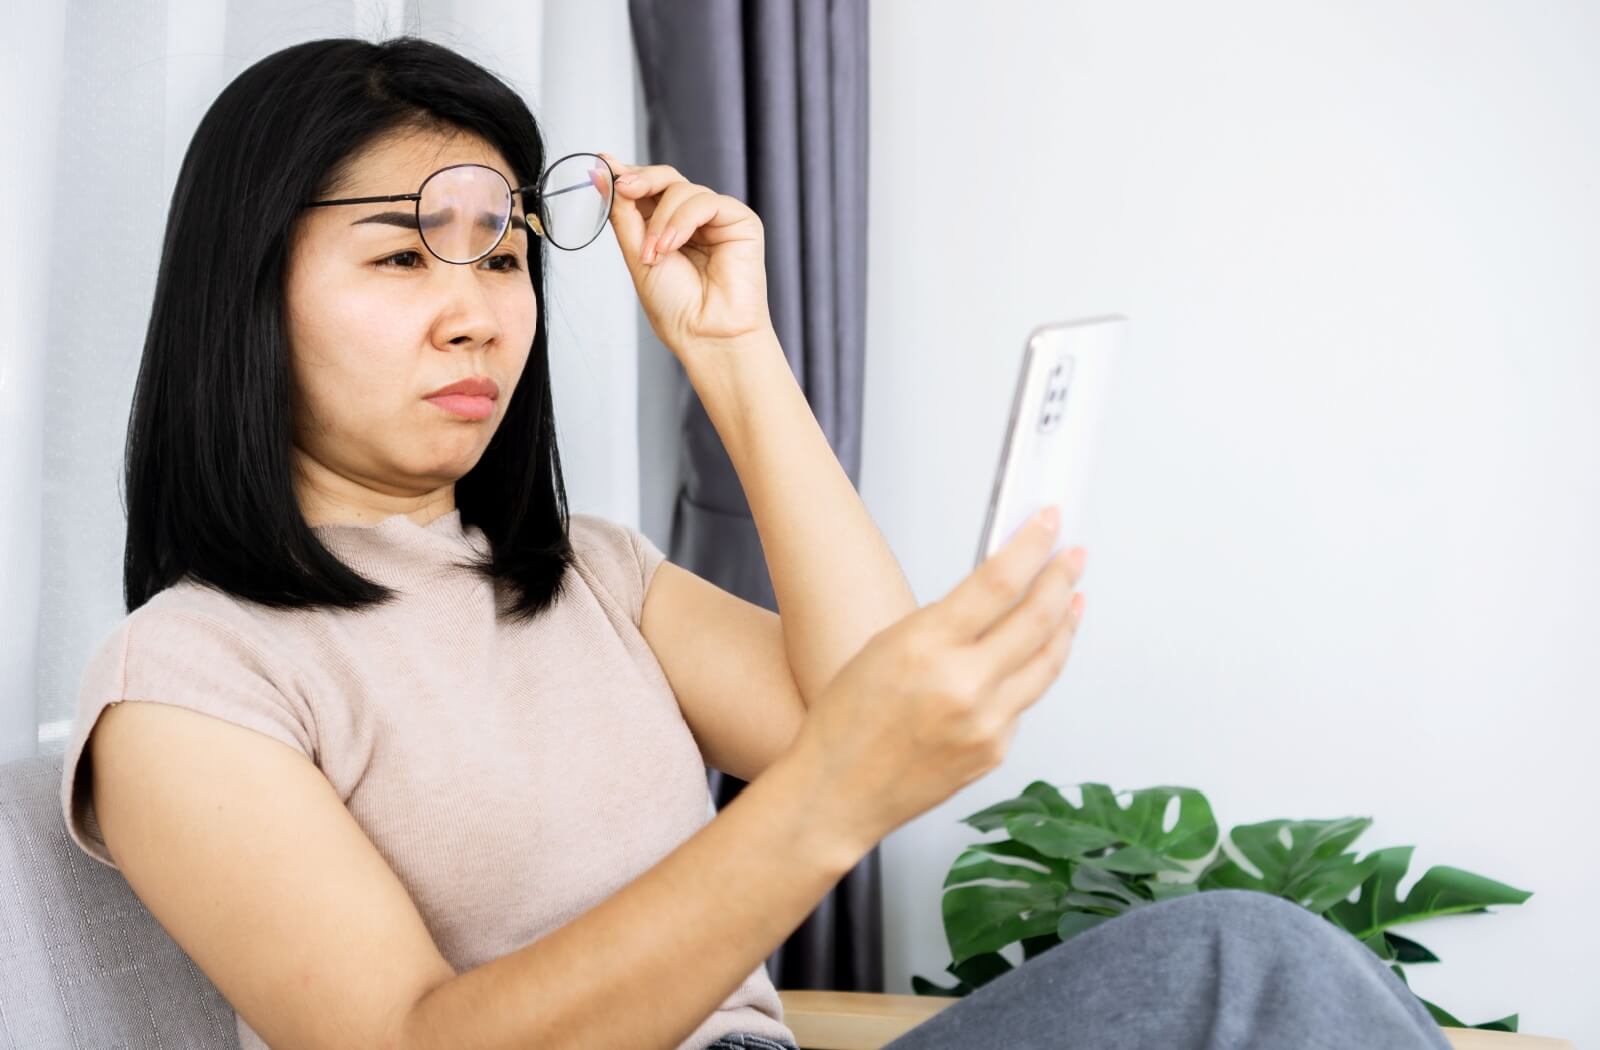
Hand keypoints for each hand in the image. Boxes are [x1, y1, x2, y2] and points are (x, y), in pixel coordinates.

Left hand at [598, 152, 772, 357]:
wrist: (706, 335)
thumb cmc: (676, 308)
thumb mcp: (636, 255)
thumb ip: (624, 214)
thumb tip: (602, 173)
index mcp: (667, 228)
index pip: (648, 189)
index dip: (626, 176)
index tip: (603, 165)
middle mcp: (692, 220)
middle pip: (666, 178)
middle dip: (641, 181)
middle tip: (622, 189)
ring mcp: (717, 220)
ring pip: (682, 189)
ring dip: (661, 220)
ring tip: (654, 254)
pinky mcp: (740, 221)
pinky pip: (706, 201)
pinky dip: (682, 220)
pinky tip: (673, 246)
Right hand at [787, 513, 1088, 854]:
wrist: (838, 793)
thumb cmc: (846, 722)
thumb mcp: (884, 647)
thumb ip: (943, 621)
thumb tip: (992, 593)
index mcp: (926, 648)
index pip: (998, 582)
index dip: (1032, 547)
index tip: (1048, 525)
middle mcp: (963, 685)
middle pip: (1037, 617)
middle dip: (1062, 578)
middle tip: (1073, 556)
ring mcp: (986, 723)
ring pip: (1047, 660)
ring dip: (1066, 623)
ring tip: (1073, 598)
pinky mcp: (996, 750)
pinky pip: (1026, 700)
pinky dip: (1034, 671)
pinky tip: (1034, 656)